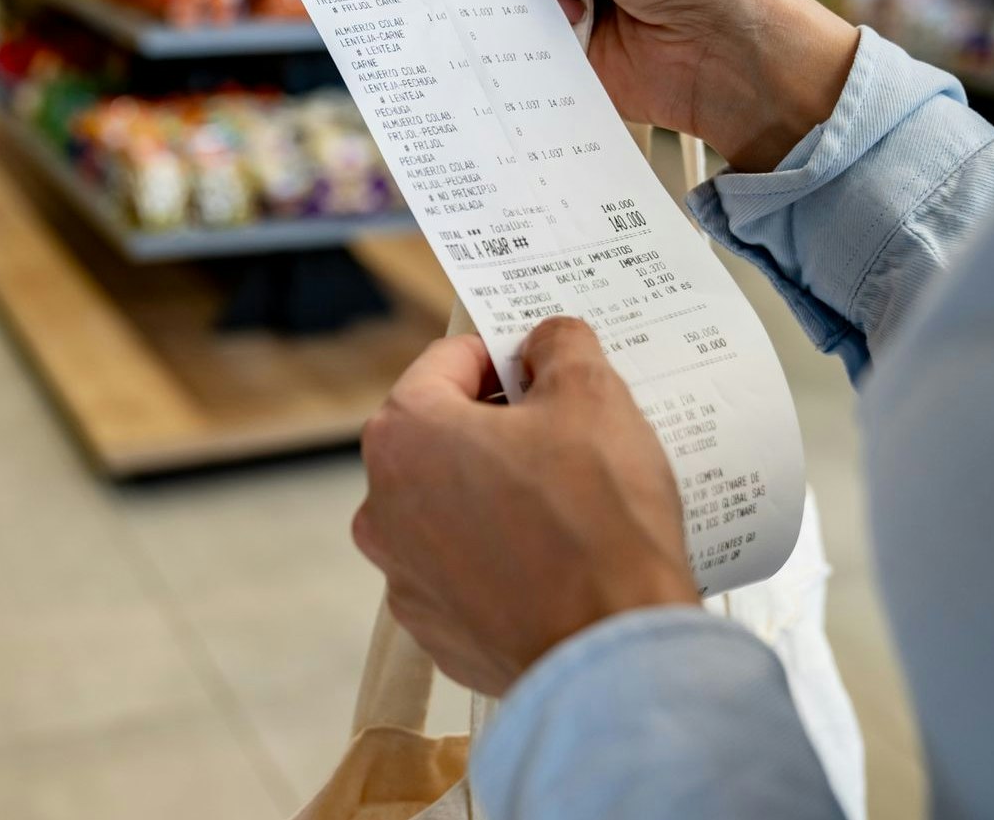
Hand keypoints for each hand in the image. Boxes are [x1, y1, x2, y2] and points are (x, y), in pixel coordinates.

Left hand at [353, 317, 698, 695]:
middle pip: (443, 437)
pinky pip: (467, 572)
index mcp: (404, 436)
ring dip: (498, 494)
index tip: (546, 369)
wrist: (611, 653)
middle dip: (500, 426)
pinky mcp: (436, 631)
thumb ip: (561, 345)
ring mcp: (404, 578)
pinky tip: (558, 560)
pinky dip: (503, 558)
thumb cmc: (596, 520)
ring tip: (571, 503)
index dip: (504, 355)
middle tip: (569, 433)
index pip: (448, 362)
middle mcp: (382, 507)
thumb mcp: (593, 396)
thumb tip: (547, 341)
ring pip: (452, 507)